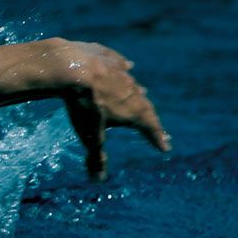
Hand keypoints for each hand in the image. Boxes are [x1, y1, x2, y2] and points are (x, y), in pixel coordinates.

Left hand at [48, 39, 169, 181]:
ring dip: (137, 93)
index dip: (157, 138)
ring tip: (143, 95)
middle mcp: (133, 90)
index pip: (150, 128)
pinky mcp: (105, 56)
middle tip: (155, 125)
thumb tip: (98, 181)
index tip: (165, 146)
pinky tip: (126, 65)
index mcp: (134, 111)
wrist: (72, 68)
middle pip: (145, 106)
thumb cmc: (84, 106)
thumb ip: (95, 158)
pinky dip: (123, 67)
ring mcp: (120, 71)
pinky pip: (118, 63)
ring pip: (133, 84)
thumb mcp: (90, 136)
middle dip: (149, 117)